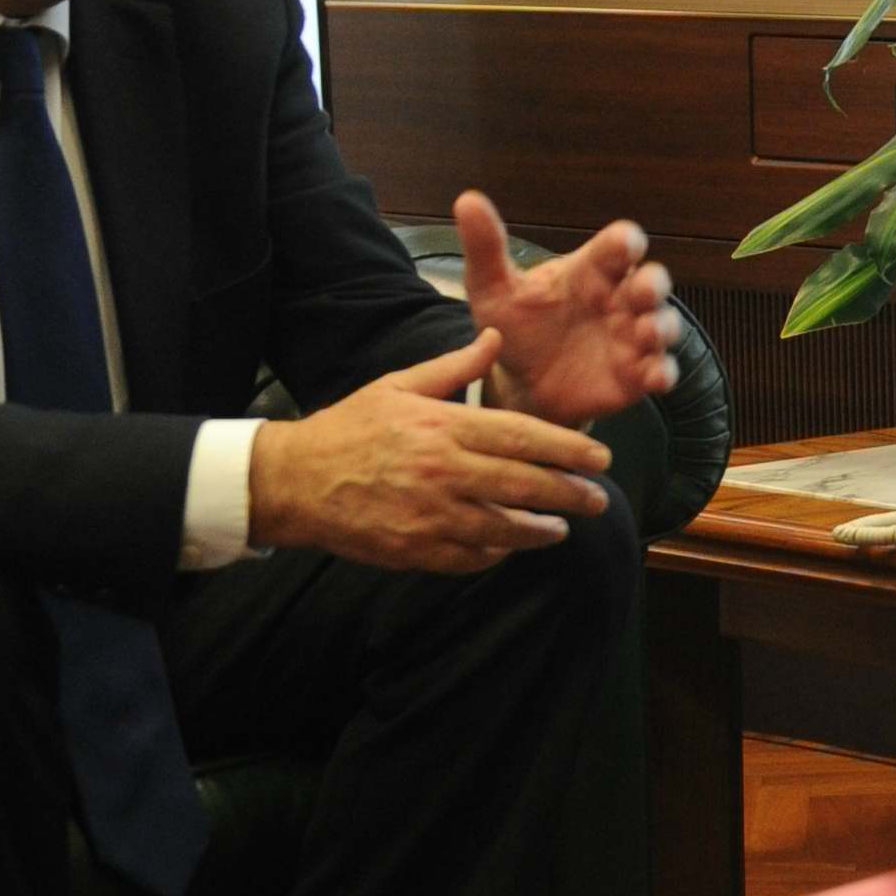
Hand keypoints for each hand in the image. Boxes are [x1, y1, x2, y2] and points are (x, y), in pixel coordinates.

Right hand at [247, 326, 616, 571]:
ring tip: (563, 528)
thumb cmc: (351, 427)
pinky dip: (497, 553)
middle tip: (598, 499)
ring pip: (504, 529)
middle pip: (524, 486)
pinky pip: (472, 557)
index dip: (569, 449)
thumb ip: (454, 366)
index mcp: (443, 427)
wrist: (294, 481)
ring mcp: (429, 516)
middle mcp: (443, 472)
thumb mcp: (398, 385)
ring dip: (540, 531)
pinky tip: (511, 546)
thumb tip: (496, 337)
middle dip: (570, 495)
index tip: (600, 459)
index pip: (523, 437)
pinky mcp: (415, 550)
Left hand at [456, 190, 678, 425]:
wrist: (520, 383)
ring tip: (647, 332)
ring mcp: (631, 338)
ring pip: (664, 325)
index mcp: (590, 272)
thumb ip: (486, 247)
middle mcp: (619, 300)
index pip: (616, 247)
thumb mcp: (493, 289)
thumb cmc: (516, 328)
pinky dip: (663, 373)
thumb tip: (467, 200)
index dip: (625, 242)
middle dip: (654, 284)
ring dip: (662, 326)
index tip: (626, 242)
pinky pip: (660, 371)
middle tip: (644, 290)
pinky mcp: (635, 375)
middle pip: (652, 282)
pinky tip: (655, 377)